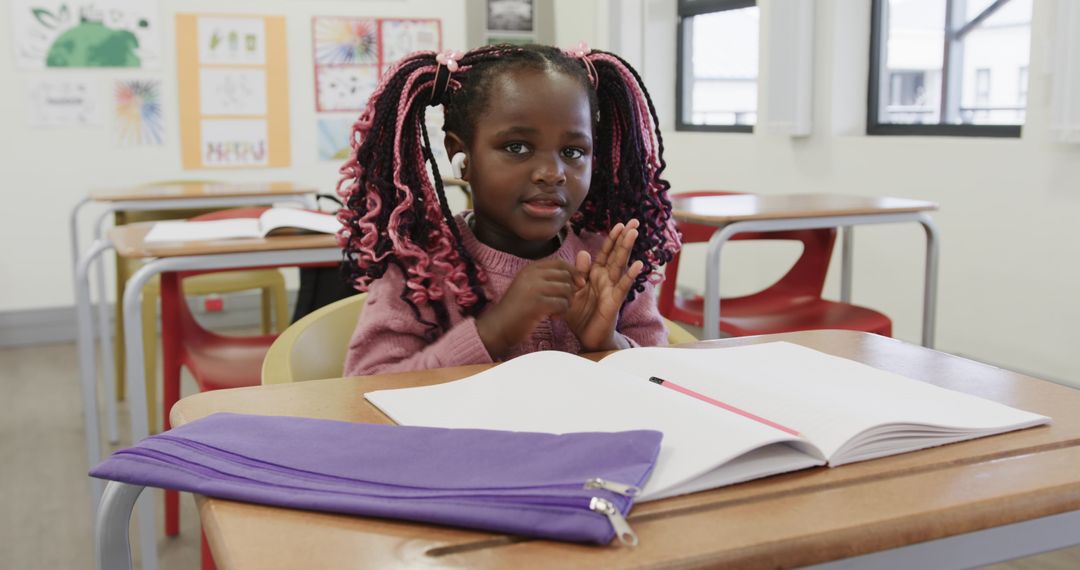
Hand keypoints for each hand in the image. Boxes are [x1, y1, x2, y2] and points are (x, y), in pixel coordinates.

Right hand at [476, 259, 579, 358]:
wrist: (498, 326)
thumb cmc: (516, 309)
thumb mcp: (529, 287)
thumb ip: (548, 279)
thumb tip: (579, 277)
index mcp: (530, 268)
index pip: (560, 263)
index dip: (573, 272)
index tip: (578, 285)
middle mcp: (532, 274)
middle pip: (566, 276)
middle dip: (570, 290)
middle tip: (562, 303)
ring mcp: (534, 288)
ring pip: (566, 290)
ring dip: (566, 303)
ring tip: (556, 311)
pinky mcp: (537, 303)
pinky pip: (562, 304)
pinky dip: (561, 312)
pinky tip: (552, 317)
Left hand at [565, 219, 644, 351]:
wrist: (586, 337)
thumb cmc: (579, 314)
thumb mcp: (572, 290)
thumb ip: (577, 272)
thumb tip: (583, 253)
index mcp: (595, 274)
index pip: (605, 252)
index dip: (612, 238)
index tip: (619, 224)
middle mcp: (606, 278)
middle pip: (616, 254)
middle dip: (624, 237)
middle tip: (633, 221)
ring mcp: (612, 289)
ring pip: (620, 265)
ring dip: (627, 249)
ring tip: (634, 233)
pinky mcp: (614, 301)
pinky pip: (623, 286)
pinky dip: (630, 275)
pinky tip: (638, 264)